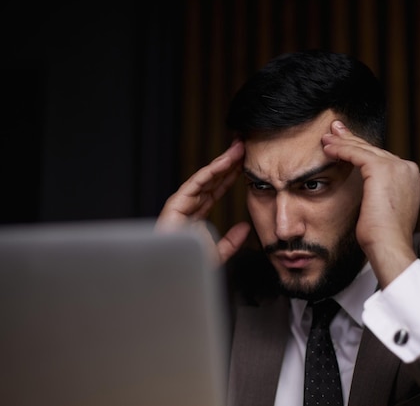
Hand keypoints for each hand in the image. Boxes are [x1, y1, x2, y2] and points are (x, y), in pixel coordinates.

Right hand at [156, 140, 250, 264]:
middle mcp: (189, 205)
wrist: (174, 273)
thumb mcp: (217, 253)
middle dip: (229, 163)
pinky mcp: (176, 203)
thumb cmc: (190, 265)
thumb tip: (245, 228)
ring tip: (238, 149)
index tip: (245, 164)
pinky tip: (225, 161)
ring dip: (223, 161)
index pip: (217, 189)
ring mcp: (182, 202)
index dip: (231, 175)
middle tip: (244, 147)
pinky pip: (197, 182)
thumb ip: (231, 241)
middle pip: (212, 179)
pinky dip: (211, 170)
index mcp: (197, 213)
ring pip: (206, 177)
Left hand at [321, 120, 419, 287]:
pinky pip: (356, 153)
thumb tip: (368, 191)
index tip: (344, 143)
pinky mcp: (383, 169)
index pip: (381, 158)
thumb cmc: (382, 236)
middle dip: (351, 139)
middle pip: (373, 149)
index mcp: (410, 178)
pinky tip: (328, 148)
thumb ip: (379, 193)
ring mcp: (398, 167)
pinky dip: (341, 149)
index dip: (361, 149)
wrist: (388, 246)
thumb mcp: (382, 209)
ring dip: (342, 142)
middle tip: (334, 130)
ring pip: (364, 149)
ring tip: (326, 138)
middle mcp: (408, 169)